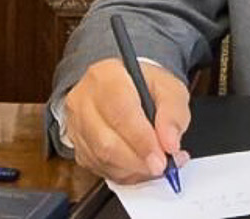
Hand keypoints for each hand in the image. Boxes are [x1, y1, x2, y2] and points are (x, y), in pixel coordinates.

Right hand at [64, 58, 191, 183]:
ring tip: (156, 163)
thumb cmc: (146, 86)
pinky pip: (99, 168)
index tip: (161, 158)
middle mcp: (83, 99)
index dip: (141, 140)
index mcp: (106, 76)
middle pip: (106, 141)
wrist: (126, 86)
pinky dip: (124, 173)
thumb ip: (173, 114)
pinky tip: (141, 165)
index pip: (120, 112)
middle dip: (138, 160)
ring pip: (101, 159)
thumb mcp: (170, 89)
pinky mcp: (77, 146)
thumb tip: (170, 144)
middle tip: (163, 166)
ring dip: (133, 169)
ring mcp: (76, 125)